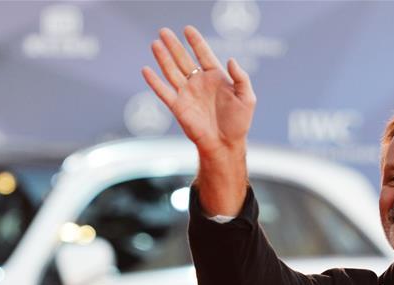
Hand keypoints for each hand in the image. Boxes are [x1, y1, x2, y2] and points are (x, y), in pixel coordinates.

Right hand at [142, 26, 255, 158]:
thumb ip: (241, 78)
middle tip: (164, 31)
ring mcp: (187, 94)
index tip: (187, 29)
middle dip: (174, 45)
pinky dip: (154, 82)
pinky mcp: (178, 107)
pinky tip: (146, 70)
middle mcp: (199, 83)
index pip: (204, 54)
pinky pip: (164, 92)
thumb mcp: (247, 98)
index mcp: (215, 77)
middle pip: (183, 59)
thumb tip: (231, 59)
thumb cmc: (238, 123)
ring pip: (172, 71)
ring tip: (155, 43)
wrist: (225, 144)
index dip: (196, 41)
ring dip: (163, 58)